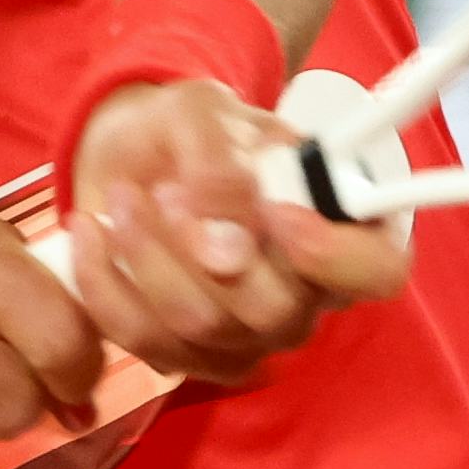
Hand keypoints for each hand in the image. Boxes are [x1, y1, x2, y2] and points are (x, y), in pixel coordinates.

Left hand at [61, 79, 410, 383]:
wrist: (134, 151)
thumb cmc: (191, 127)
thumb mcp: (204, 113)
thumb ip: (222, 168)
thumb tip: (228, 252)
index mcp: (343, 227)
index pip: (378, 270)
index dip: (337, 257)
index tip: (277, 212)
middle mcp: (307, 296)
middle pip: (274, 311)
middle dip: (201, 247)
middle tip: (160, 189)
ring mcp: (250, 336)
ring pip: (203, 329)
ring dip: (146, 259)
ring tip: (120, 197)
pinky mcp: (189, 355)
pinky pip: (148, 343)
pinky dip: (106, 286)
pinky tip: (90, 232)